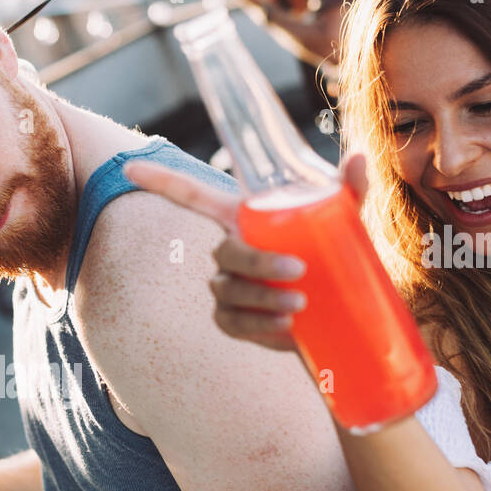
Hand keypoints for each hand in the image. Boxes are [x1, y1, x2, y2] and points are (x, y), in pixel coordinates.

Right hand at [122, 154, 368, 350]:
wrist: (342, 313)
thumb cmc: (335, 254)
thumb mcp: (344, 221)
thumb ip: (348, 190)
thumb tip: (359, 160)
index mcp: (242, 219)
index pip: (193, 197)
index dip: (161, 183)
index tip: (130, 170)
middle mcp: (228, 251)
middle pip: (224, 252)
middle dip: (256, 262)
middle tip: (298, 269)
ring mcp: (227, 289)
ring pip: (229, 291)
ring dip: (261, 298)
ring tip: (300, 304)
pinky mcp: (235, 322)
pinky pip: (237, 325)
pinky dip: (261, 328)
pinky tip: (288, 331)